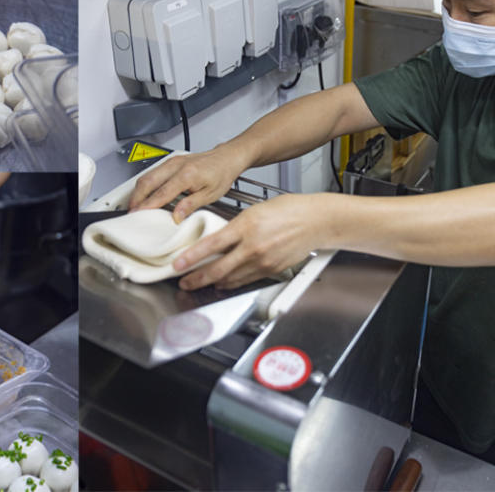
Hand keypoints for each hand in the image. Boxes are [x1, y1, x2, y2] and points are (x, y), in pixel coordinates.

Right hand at [129, 150, 243, 222]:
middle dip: (136, 198)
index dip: (148, 205)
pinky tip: (144, 194)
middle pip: (147, 181)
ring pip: (147, 175)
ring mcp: (172, 162)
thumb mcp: (211, 194)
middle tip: (131, 212)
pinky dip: (145, 184)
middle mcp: (176, 165)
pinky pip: (152, 172)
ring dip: (138, 191)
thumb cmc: (222, 174)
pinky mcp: (171, 161)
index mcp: (187, 175)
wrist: (227, 157)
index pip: (161, 193)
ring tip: (135, 205)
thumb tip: (176, 216)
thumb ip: (191, 205)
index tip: (138, 214)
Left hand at [172, 193, 326, 290]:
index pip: (211, 245)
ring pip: (230, 278)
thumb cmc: (288, 210)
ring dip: (212, 283)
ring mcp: (263, 261)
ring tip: (199, 283)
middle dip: (197, 278)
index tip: (177, 265)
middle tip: (183, 282)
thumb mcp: (254, 210)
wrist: (316, 221)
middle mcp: (253, 247)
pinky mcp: (271, 270)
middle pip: (218, 269)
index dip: (192, 258)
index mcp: (246, 226)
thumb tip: (217, 240)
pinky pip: (245, 280)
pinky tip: (223, 283)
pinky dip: (231, 282)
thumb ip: (235, 227)